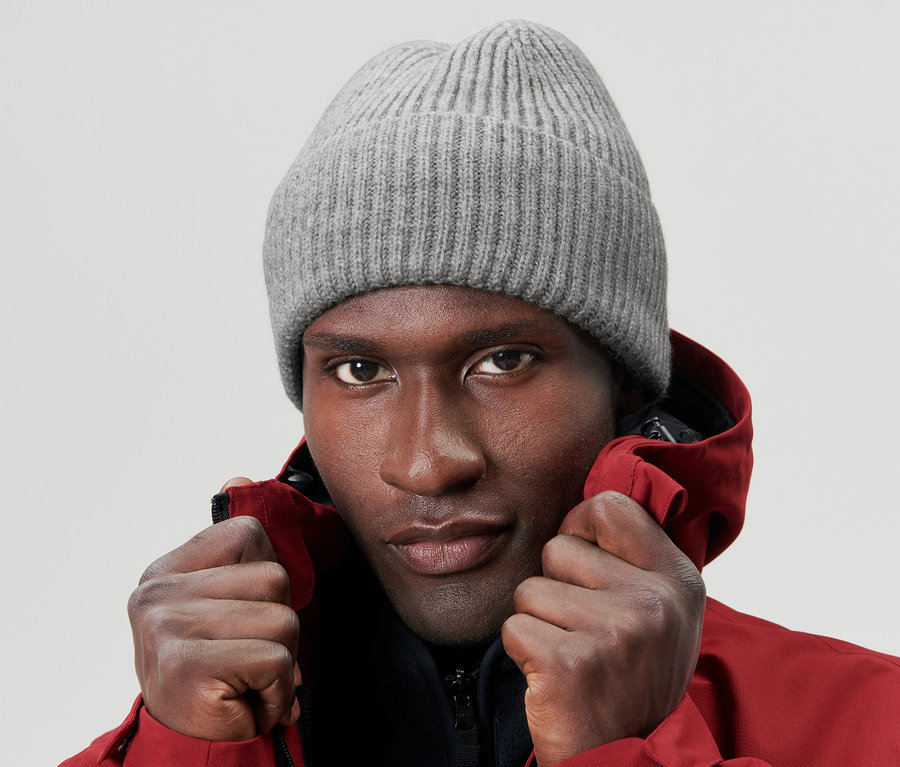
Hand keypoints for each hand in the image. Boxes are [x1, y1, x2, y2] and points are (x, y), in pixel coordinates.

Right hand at [127, 478, 301, 740]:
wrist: (189, 745)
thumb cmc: (217, 669)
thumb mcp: (227, 601)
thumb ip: (235, 548)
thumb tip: (238, 476)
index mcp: (166, 570)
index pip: (249, 532)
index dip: (266, 576)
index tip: (242, 613)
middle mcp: (157, 593)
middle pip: (275, 578)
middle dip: (281, 625)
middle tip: (247, 656)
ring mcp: (167, 628)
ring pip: (284, 620)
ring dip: (282, 663)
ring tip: (246, 679)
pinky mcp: (187, 666)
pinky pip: (277, 660)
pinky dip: (277, 691)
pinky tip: (245, 701)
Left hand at [501, 491, 704, 765]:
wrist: (623, 758)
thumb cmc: (631, 680)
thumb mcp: (661, 613)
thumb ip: (635, 559)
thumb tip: (592, 499)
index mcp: (677, 579)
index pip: (611, 506)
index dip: (581, 526)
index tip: (583, 560)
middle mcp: (653, 602)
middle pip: (558, 548)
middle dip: (556, 586)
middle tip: (583, 629)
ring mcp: (614, 631)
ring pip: (530, 589)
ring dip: (539, 622)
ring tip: (573, 655)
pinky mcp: (569, 663)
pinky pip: (515, 628)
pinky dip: (524, 652)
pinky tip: (555, 677)